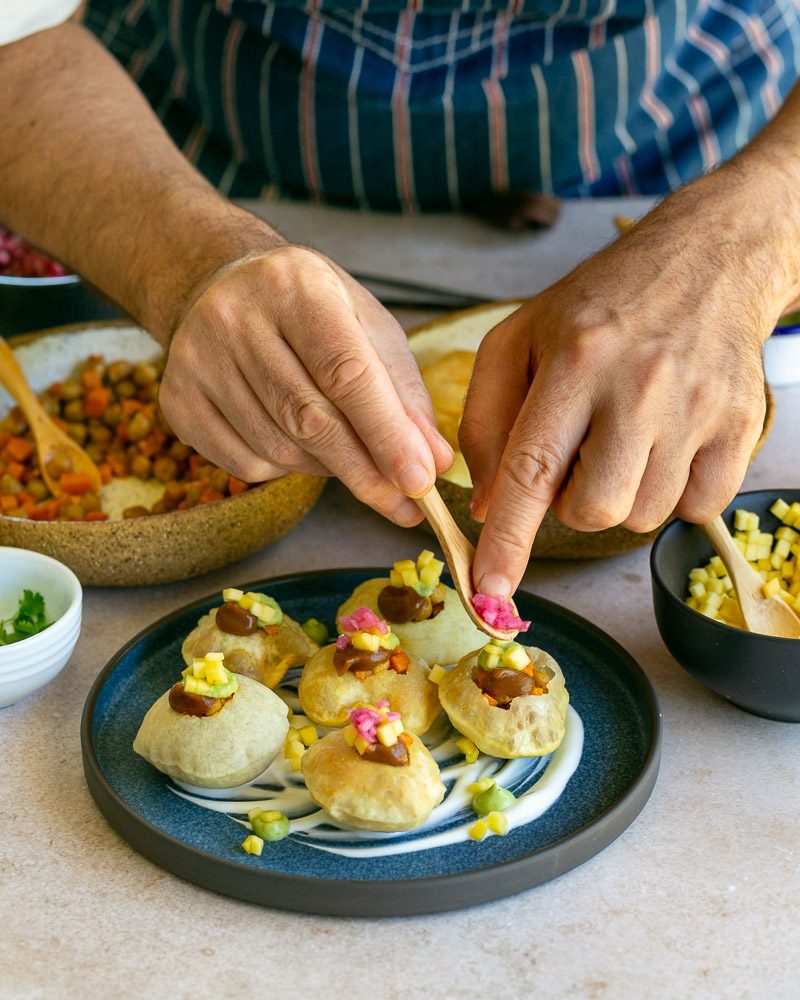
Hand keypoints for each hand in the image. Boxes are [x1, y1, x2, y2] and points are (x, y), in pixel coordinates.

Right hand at [159, 246, 452, 524]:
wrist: (218, 284)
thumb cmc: (308, 309)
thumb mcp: (366, 326)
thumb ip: (403, 392)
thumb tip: (432, 463)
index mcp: (295, 285)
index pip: (345, 372)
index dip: (386, 434)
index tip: (420, 481)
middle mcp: (236, 317)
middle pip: (309, 420)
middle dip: (365, 472)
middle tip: (405, 506)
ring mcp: (197, 361)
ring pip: (279, 449)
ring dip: (329, 470)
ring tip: (350, 457)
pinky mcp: (177, 401)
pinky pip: (246, 464)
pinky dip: (286, 470)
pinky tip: (299, 446)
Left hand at [461, 169, 798, 597]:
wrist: (708, 259)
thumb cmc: (599, 303)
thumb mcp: (518, 339)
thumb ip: (488, 421)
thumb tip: (487, 508)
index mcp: (575, 360)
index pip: (532, 468)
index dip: (508, 541)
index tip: (490, 595)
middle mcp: (640, 387)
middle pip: (591, 509)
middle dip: (569, 503)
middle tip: (575, 454)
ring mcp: (698, 409)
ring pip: (641, 514)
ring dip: (618, 494)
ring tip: (621, 436)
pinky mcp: (740, 425)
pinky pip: (694, 509)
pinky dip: (669, 492)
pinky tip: (662, 443)